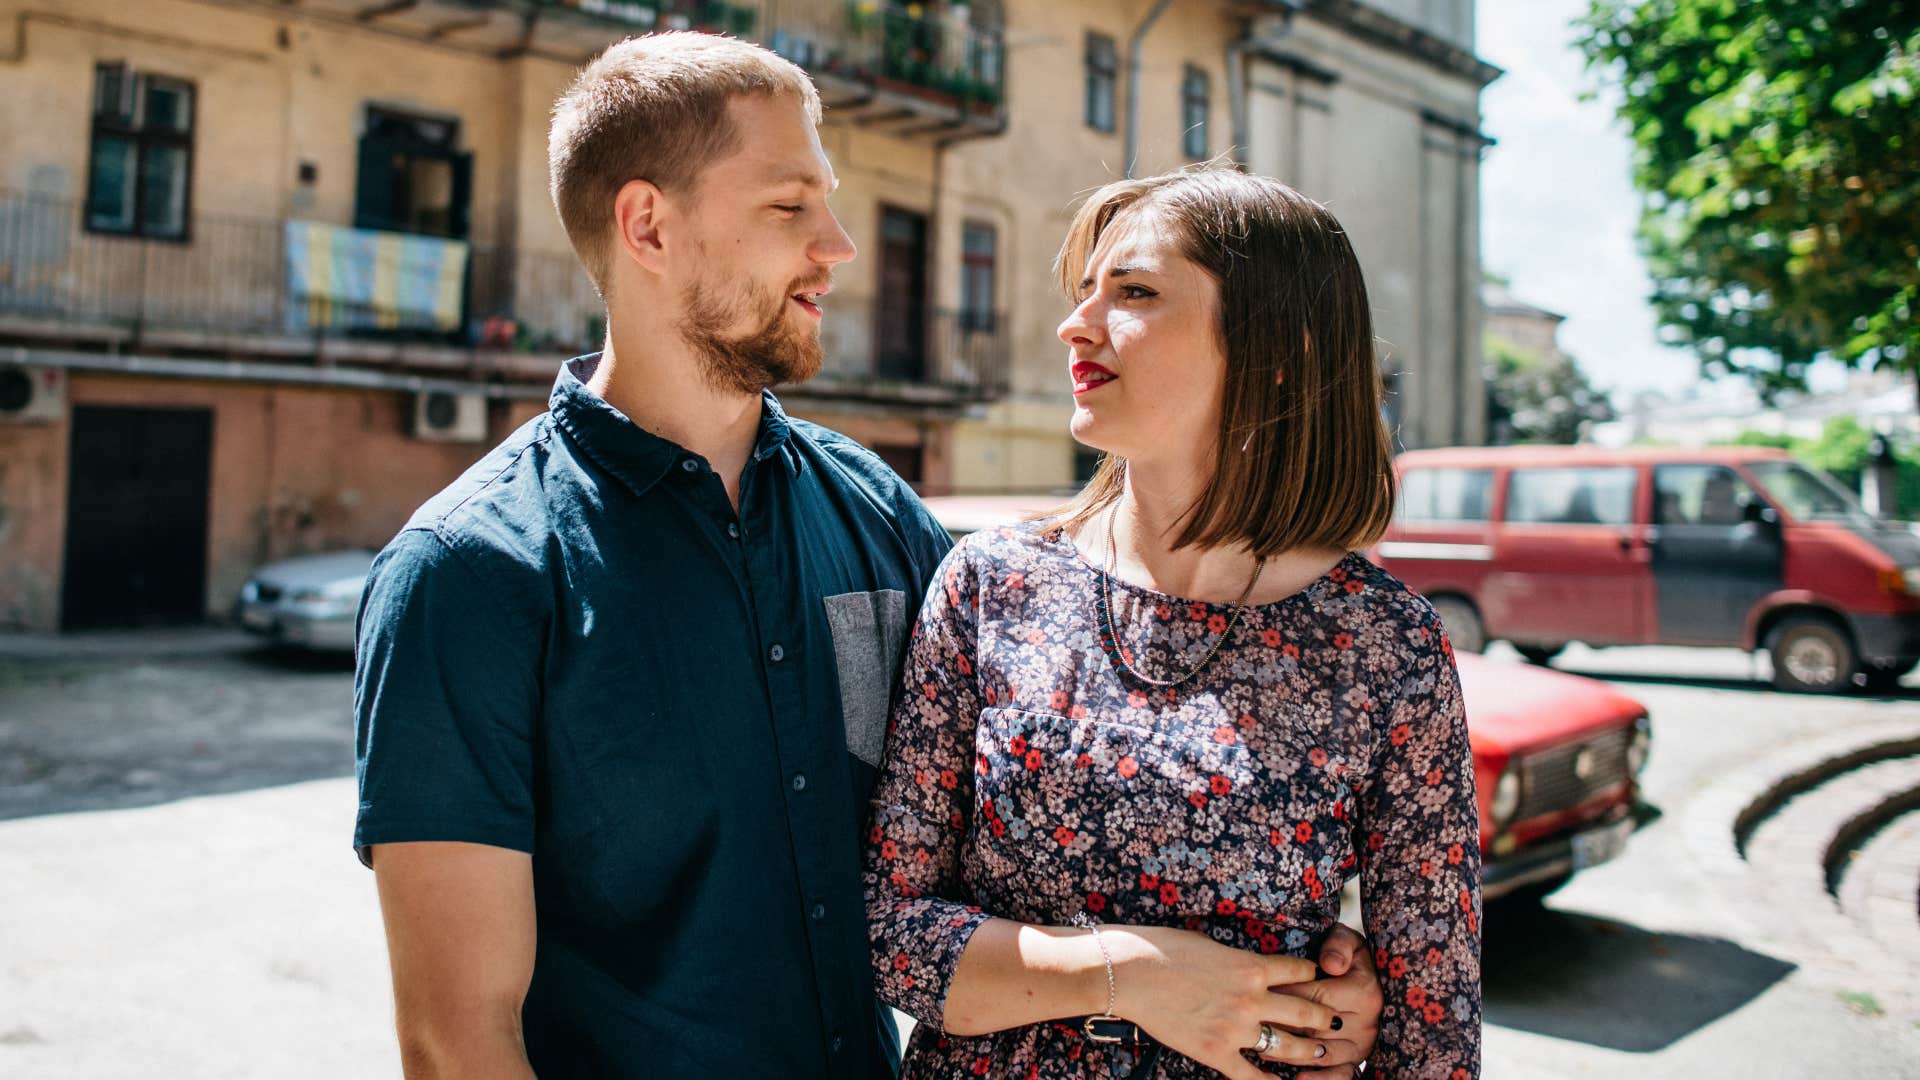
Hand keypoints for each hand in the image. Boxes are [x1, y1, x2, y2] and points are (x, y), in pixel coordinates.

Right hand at [1103, 925, 1338, 1079]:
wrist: (1130, 972)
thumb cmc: (1163, 949)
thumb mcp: (1210, 944)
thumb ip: (1236, 959)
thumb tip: (1247, 966)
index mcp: (1251, 966)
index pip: (1300, 971)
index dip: (1313, 975)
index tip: (1319, 981)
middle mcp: (1251, 998)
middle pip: (1305, 1010)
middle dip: (1324, 1017)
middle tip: (1335, 1022)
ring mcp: (1235, 1028)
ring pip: (1287, 1045)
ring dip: (1309, 1050)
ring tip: (1320, 1052)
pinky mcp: (1215, 1052)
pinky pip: (1251, 1075)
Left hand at [1267, 921, 1383, 1077]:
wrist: (1373, 977)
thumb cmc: (1350, 956)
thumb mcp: (1347, 940)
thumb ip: (1338, 946)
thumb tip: (1330, 965)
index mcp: (1363, 992)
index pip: (1314, 996)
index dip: (1283, 994)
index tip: (1257, 991)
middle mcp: (1366, 1022)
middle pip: (1313, 1027)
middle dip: (1280, 1024)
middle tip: (1251, 1022)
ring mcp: (1362, 1044)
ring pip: (1320, 1053)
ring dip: (1290, 1054)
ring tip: (1261, 1049)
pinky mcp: (1357, 1059)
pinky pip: (1340, 1075)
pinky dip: (1319, 1079)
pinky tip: (1296, 1079)